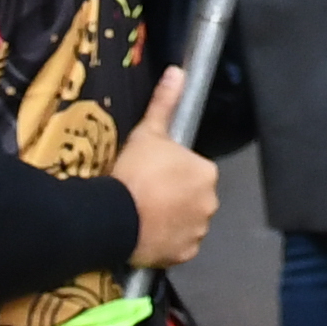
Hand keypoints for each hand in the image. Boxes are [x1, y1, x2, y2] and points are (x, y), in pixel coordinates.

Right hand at [118, 70, 220, 266]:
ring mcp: (198, 231)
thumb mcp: (148, 132)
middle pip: (194, 197)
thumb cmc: (135, 171)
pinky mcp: (185, 255)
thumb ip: (165, 102)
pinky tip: (149, 234)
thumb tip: (178, 70)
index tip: (154, 172)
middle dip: (177, 196)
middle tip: (148, 194)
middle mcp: (210, 203)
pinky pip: (179, 246)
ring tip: (146, 215)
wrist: (116, 215)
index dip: (174, 170)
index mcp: (206, 172)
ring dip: (174, 219)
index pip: (195, 170)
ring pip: (188, 222)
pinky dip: (168, 241)